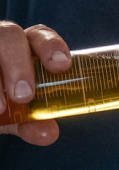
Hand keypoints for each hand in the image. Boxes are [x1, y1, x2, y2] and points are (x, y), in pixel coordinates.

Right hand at [0, 22, 70, 145]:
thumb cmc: (4, 105)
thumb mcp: (16, 116)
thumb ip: (33, 123)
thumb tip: (49, 134)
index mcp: (26, 47)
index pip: (40, 36)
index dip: (51, 46)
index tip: (61, 66)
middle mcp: (3, 41)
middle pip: (10, 35)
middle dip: (18, 64)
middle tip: (24, 96)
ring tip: (0, 109)